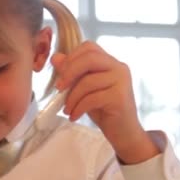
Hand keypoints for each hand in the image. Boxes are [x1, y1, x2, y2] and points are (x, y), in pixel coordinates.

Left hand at [51, 41, 158, 163]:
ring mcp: (122, 81)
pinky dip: (78, 108)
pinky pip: (92, 98)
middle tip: (58, 88)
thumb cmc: (103, 110)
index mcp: (110, 62)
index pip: (89, 47)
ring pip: (88, 81)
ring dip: (72, 98)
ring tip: (67, 110)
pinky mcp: (120, 97)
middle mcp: (119, 67)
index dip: (71, 58)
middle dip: (69, 72)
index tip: (60, 75)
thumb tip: (55, 58)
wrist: (123, 132)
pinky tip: (74, 116)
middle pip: (89, 58)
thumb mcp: (84, 90)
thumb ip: (72, 73)